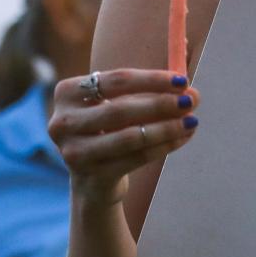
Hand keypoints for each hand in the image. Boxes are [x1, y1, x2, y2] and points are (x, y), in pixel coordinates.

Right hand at [48, 69, 198, 204]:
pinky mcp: (91, 175)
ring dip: (166, 128)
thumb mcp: (123, 106)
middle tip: (191, 101)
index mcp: (68, 93)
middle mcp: (63, 121)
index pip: (116, 80)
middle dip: (161, 104)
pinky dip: (164, 146)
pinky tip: (183, 138)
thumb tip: (192, 93)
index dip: (153, 79)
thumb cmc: (112, 130)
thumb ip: (153, 95)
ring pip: (130, 137)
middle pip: (120, 109)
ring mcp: (74, 151)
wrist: (94, 177)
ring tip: (192, 122)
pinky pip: (136, 158)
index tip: (183, 80)